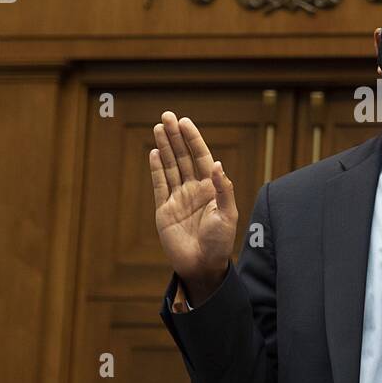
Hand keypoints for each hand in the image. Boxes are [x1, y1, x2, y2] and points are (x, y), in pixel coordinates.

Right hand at [149, 112, 236, 304]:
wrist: (202, 266)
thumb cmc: (220, 242)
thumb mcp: (227, 215)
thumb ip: (222, 189)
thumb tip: (216, 163)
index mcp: (211, 188)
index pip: (200, 157)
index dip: (193, 139)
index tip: (185, 122)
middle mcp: (194, 189)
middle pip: (182, 157)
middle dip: (175, 136)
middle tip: (166, 116)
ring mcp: (178, 198)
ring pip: (170, 167)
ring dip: (164, 147)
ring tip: (158, 128)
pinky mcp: (164, 210)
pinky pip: (159, 185)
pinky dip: (156, 169)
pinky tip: (154, 152)